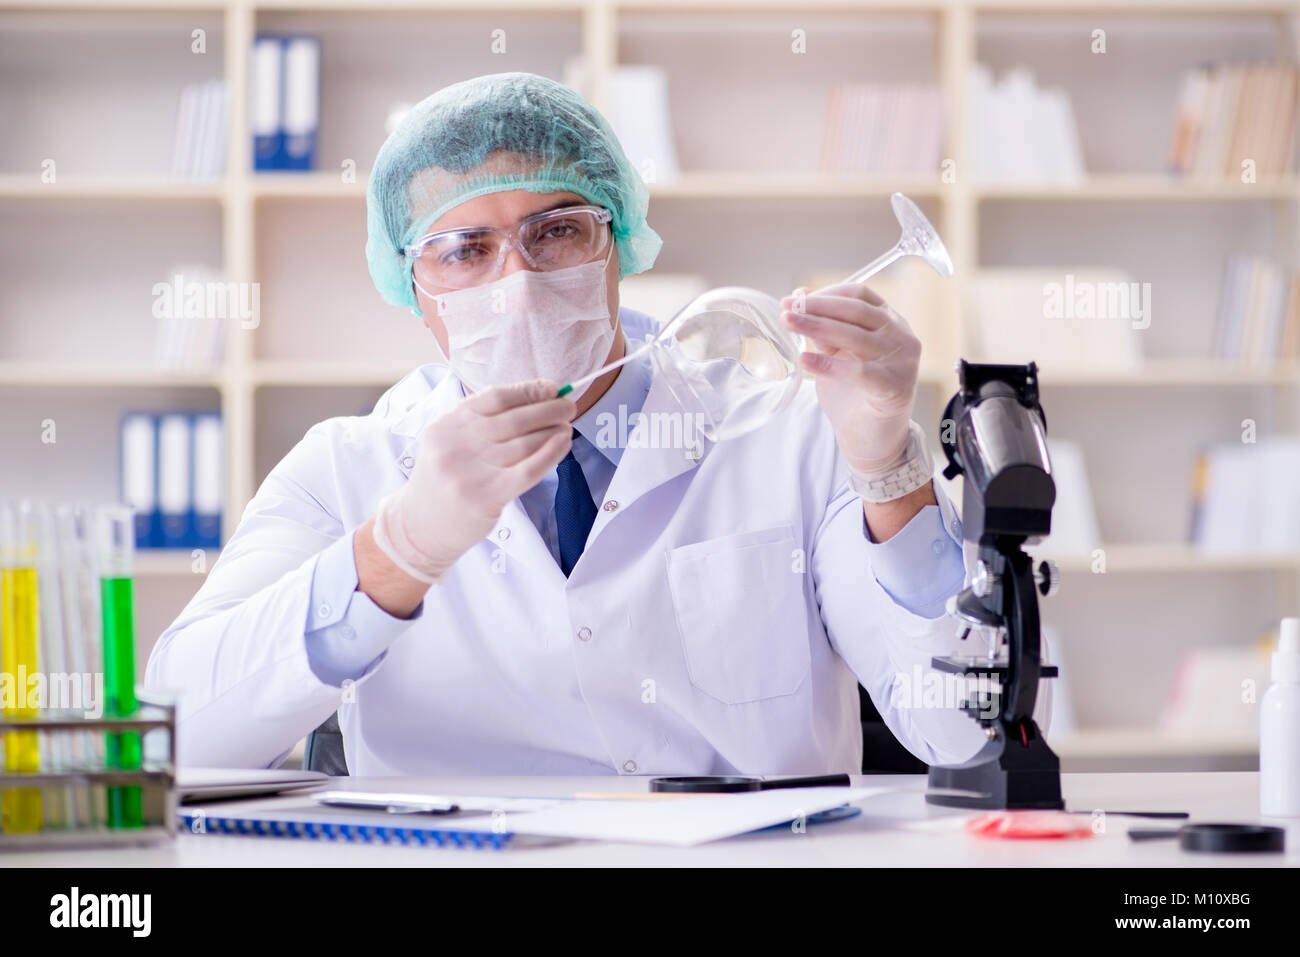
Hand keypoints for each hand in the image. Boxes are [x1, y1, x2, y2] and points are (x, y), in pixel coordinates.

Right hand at [372, 379, 575, 582]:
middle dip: (548, 409)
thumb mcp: (448, 443)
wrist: (419, 528)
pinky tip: (564, 443)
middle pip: (513, 419)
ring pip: (524, 444)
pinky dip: (550, 454)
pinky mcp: (486, 495)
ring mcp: (470, 471)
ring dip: (552, 431)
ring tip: (567, 426)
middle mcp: (455, 445)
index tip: (551, 388)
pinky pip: (527, 470)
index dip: (527, 390)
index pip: (494, 398)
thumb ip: (480, 423)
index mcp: (447, 426)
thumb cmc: (444, 482)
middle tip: (568, 407)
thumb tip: (534, 400)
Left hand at [779, 283, 920, 477]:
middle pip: (856, 311)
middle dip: (817, 308)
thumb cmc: (855, 396)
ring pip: (855, 337)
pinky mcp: (895, 388)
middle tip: (786, 310)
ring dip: (817, 327)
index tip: (795, 299)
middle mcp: (901, 337)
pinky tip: (804, 361)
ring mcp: (902, 362)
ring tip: (788, 324)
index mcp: (890, 323)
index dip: (827, 293)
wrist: (874, 442)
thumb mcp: (837, 355)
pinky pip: (858, 371)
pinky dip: (828, 364)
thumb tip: (798, 297)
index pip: (860, 294)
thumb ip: (825, 330)